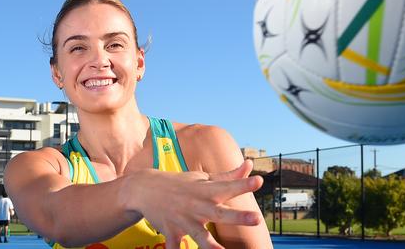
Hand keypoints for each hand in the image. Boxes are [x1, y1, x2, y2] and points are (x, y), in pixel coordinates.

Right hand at [124, 160, 262, 248]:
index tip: (259, 181)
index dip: (244, 184)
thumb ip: (229, 176)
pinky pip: (174, 246)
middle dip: (238, 217)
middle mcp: (198, 206)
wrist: (145, 188)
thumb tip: (250, 165)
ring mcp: (184, 220)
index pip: (229, 187)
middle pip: (221, 213)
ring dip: (212, 246)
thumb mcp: (204, 178)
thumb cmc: (181, 183)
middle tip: (256, 219)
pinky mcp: (171, 231)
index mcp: (208, 191)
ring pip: (200, 235)